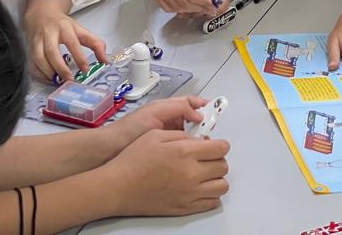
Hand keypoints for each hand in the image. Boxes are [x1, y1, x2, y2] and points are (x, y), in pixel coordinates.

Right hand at [23, 0, 107, 81]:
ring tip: (59, 80)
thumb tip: (105, 61)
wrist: (41, 14)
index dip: (79, 57)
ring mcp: (37, 40)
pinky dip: (39, 73)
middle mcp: (49, 33)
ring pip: (39, 58)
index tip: (85, 69)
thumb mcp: (80, 30)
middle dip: (61, 68)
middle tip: (69, 79)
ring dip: (48, 72)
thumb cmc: (62, 25)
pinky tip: (48, 78)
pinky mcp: (30, 48)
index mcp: (64, 28)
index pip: (72, 42)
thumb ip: (95, 44)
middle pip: (52, 52)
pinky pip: (32, 63)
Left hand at [104, 96, 206, 151]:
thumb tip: (199, 114)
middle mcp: (167, 120)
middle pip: (192, 118)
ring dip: (198, 137)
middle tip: (209, 131)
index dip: (203, 105)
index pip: (189, 102)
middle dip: (203, 123)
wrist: (109, 151)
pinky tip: (193, 154)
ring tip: (203, 144)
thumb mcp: (155, 112)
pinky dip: (189, 149)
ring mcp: (165, 137)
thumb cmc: (130, 129)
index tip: (215, 111)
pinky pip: (182, 147)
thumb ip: (178, 108)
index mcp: (165, 108)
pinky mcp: (164, 152)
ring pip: (189, 134)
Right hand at [104, 129, 229, 215]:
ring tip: (206, 174)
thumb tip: (200, 141)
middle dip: (218, 159)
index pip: (220, 148)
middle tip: (208, 158)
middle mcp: (191, 173)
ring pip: (222, 186)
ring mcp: (190, 193)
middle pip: (223, 166)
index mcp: (185, 152)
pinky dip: (211, 194)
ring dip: (217, 178)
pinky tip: (201, 188)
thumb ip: (181, 135)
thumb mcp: (155, 135)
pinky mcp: (185, 207)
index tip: (216, 145)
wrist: (118, 187)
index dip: (220, 144)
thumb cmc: (132, 161)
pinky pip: (212, 202)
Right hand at [152, 0, 222, 14]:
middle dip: (199, 8)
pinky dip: (177, 9)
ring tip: (199, 7)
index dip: (205, 3)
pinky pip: (165, 6)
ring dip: (189, 10)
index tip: (213, 5)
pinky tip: (185, 7)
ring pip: (175, 7)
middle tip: (209, 8)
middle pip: (184, 4)